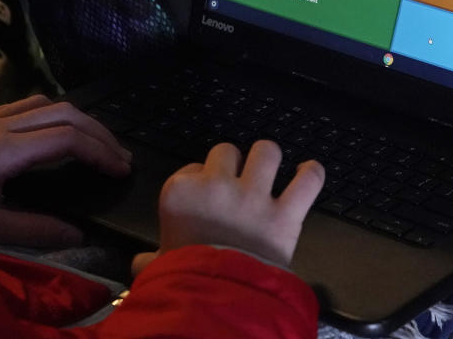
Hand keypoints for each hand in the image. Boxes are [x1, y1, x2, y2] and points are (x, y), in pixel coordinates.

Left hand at [0, 95, 131, 246]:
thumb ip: (35, 229)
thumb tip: (79, 234)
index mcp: (6, 150)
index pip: (68, 139)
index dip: (101, 152)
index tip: (121, 169)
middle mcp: (1, 125)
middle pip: (66, 113)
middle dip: (100, 131)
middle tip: (120, 155)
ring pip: (46, 102)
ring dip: (78, 119)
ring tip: (95, 141)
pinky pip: (24, 104)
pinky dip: (52, 113)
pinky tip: (55, 130)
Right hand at [132, 141, 323, 272]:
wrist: (216, 303)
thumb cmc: (182, 282)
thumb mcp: (159, 268)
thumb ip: (150, 260)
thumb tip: (140, 263)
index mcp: (181, 193)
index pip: (191, 168)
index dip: (201, 180)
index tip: (206, 195)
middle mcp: (217, 186)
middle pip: (227, 150)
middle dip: (234, 163)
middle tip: (238, 181)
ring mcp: (254, 196)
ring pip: (267, 151)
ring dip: (269, 159)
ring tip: (272, 170)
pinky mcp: (285, 213)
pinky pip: (308, 180)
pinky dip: (312, 174)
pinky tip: (308, 172)